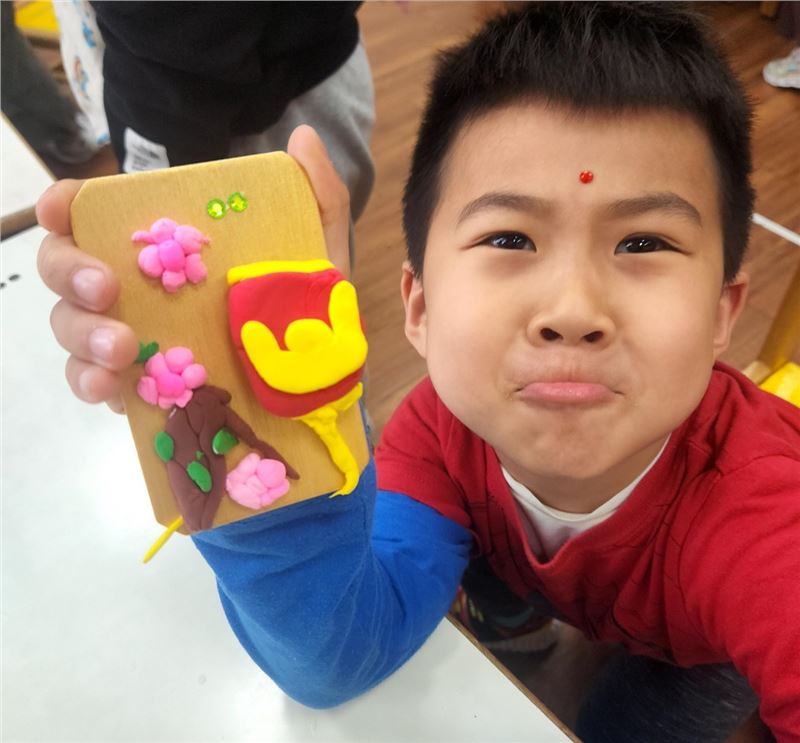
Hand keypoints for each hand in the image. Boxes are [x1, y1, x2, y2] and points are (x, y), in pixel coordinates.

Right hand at [36, 126, 351, 412]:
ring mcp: (133, 336)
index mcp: (168, 245)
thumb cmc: (309, 310)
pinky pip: (94, 383)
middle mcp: (139, 287)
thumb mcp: (320, 255)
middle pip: (67, 268)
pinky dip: (91, 382)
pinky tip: (111, 386)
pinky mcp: (137, 386)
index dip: (65, 206)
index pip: (97, 215)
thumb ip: (317, 197)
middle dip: (70, 272)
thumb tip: (303, 138)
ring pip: (72, 326)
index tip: (64, 210)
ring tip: (122, 347)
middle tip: (105, 288)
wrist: (319, 380)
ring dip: (82, 333)